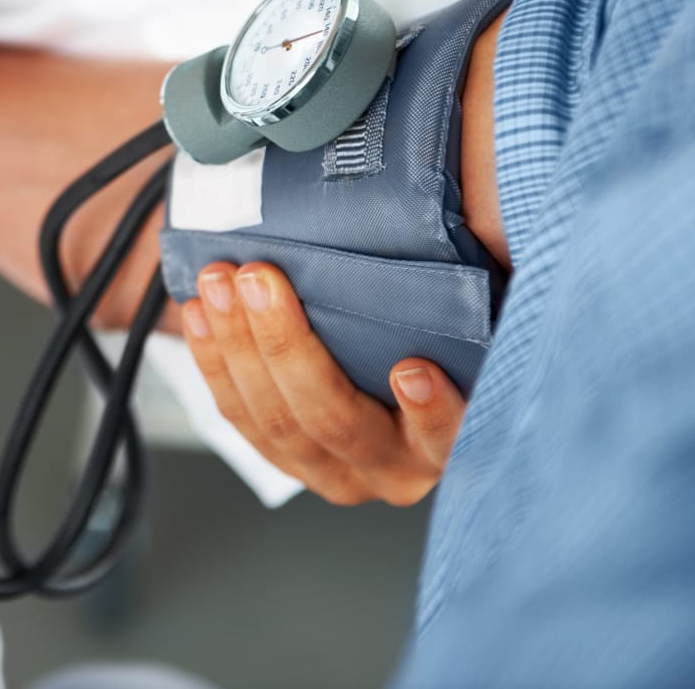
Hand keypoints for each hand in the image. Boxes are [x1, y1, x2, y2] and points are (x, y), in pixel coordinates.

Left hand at [181, 262, 466, 506]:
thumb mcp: (478, 318)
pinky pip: (239, 416)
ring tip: (218, 282)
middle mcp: (392, 470)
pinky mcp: (285, 459)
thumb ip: (480, 291)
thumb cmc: (441, 334)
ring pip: (273, 421)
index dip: (431, 412)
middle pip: (334, 420)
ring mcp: (334, 472)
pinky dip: (214, 361)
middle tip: (259, 279)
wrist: (399, 366)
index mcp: (448, 444)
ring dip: (237, 346)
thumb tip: (495, 221)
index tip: (411, 370)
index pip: (446, 437)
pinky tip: (199, 315)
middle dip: (286, 346)